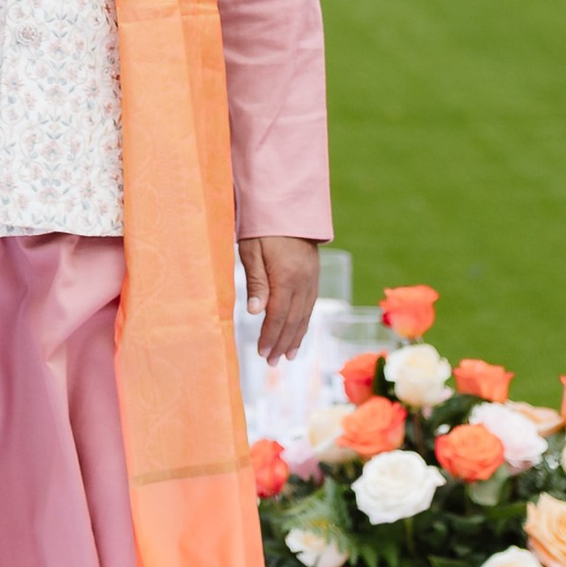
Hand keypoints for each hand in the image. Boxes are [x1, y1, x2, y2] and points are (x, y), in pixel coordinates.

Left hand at [240, 235, 320, 366]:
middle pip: (293, 320)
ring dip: (295, 337)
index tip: (261, 352)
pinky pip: (310, 305)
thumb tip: (255, 312)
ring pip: (305, 315)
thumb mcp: (252, 249)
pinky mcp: (313, 275)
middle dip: (281, 343)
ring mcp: (311, 279)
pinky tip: (298, 332)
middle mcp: (303, 282)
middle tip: (271, 362)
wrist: (289, 204)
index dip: (269, 336)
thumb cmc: (263, 225)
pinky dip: (304, 322)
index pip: (278, 316)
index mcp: (286, 277)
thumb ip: (256, 281)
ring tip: (286, 355)